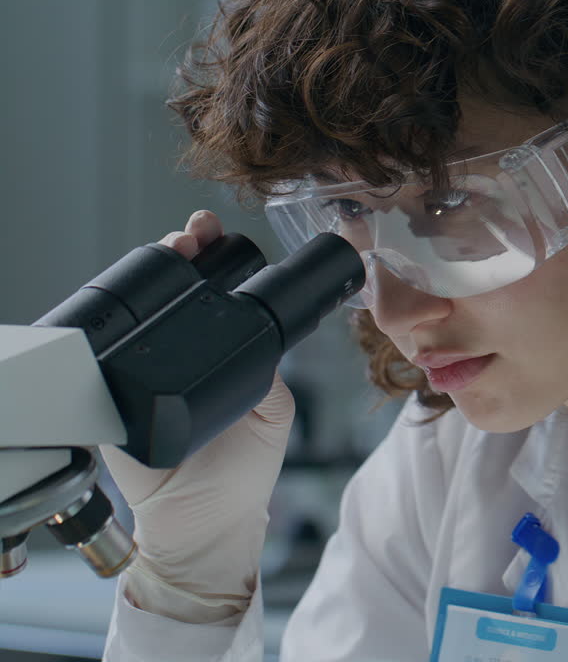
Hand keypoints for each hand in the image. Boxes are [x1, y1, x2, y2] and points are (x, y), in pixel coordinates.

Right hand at [99, 210, 294, 619]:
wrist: (206, 523)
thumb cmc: (242, 473)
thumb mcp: (274, 413)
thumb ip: (273, 376)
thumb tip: (270, 347)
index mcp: (219, 352)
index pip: (214, 294)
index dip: (216, 260)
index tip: (220, 237)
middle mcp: (180, 355)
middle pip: (174, 291)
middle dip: (182, 252)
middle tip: (194, 234)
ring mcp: (144, 372)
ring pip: (139, 311)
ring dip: (150, 277)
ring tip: (172, 251)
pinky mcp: (112, 397)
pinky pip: (103, 357)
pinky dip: (111, 328)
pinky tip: (128, 304)